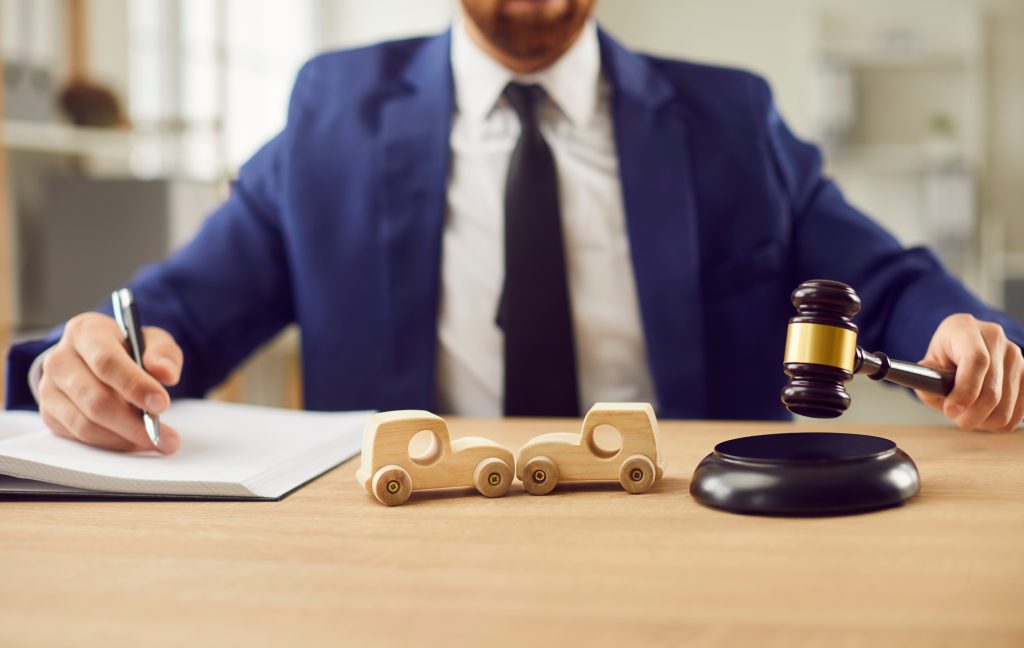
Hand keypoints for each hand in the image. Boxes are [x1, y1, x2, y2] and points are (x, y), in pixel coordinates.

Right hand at [38, 312, 182, 452]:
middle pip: (95, 399)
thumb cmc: (129, 348)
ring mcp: (50, 388)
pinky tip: (135, 442)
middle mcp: (60, 359)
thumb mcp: (152, 341)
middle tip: (166, 437)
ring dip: (125, 439)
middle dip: (135, 423)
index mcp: (85, 332)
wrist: (100, 359)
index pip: (106, 362)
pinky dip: (112, 443)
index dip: (135, 385)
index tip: (162, 405)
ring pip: (86, 424)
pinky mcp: (51, 414)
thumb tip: (166, 374)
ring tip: (157, 442)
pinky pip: (81, 437)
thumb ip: (163, 354)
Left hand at [915, 314, 1023, 431]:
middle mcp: (995, 338)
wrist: (963, 346)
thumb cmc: (945, 357)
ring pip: (1007, 406)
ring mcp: (1015, 356)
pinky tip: (984, 417)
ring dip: (985, 421)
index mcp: (965, 329)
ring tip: (969, 418)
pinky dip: (1000, 422)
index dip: (965, 391)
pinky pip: (1019, 411)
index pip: (976, 361)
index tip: (950, 411)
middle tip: (957, 420)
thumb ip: (927, 382)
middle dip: (972, 414)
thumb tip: (940, 397)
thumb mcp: (928, 365)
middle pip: (992, 389)